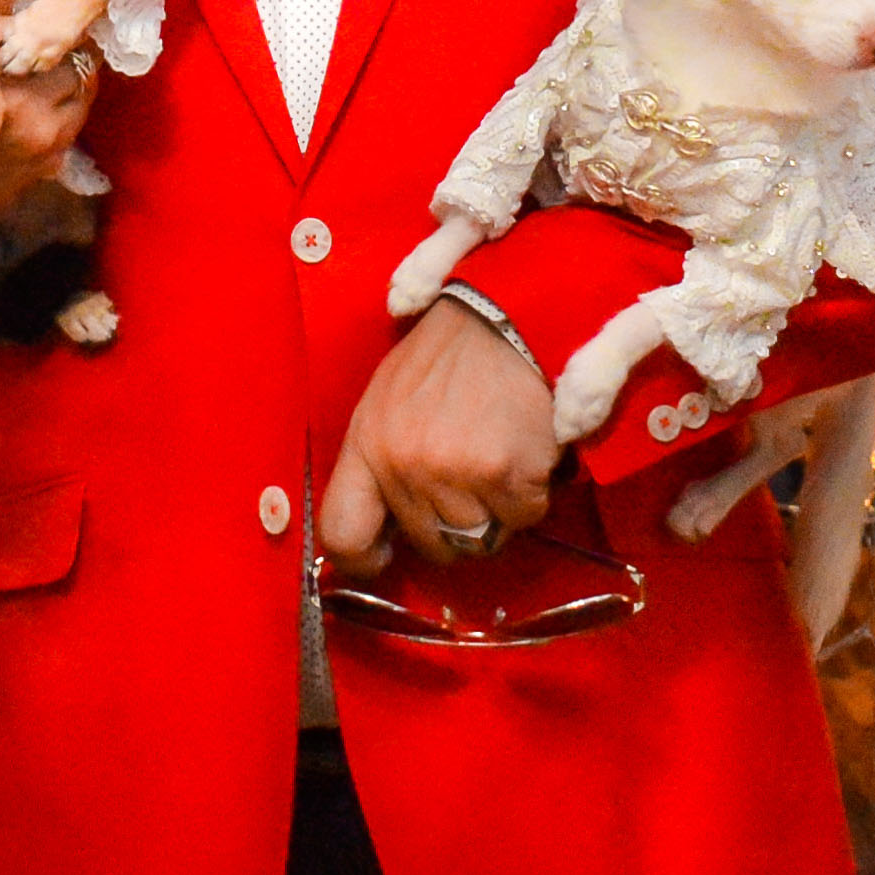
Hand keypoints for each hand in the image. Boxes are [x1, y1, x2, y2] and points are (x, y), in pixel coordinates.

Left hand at [316, 300, 555, 572]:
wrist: (510, 315)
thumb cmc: (451, 356)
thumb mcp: (390, 397)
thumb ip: (382, 458)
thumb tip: (386, 527)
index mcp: (366, 443)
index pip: (342, 532)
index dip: (363, 559)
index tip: (385, 557)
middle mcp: (401, 464)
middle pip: (429, 545)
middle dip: (455, 524)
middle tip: (473, 476)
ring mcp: (451, 472)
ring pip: (479, 539)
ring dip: (498, 511)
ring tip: (501, 457)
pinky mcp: (503, 474)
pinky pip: (522, 518)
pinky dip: (532, 495)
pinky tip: (526, 452)